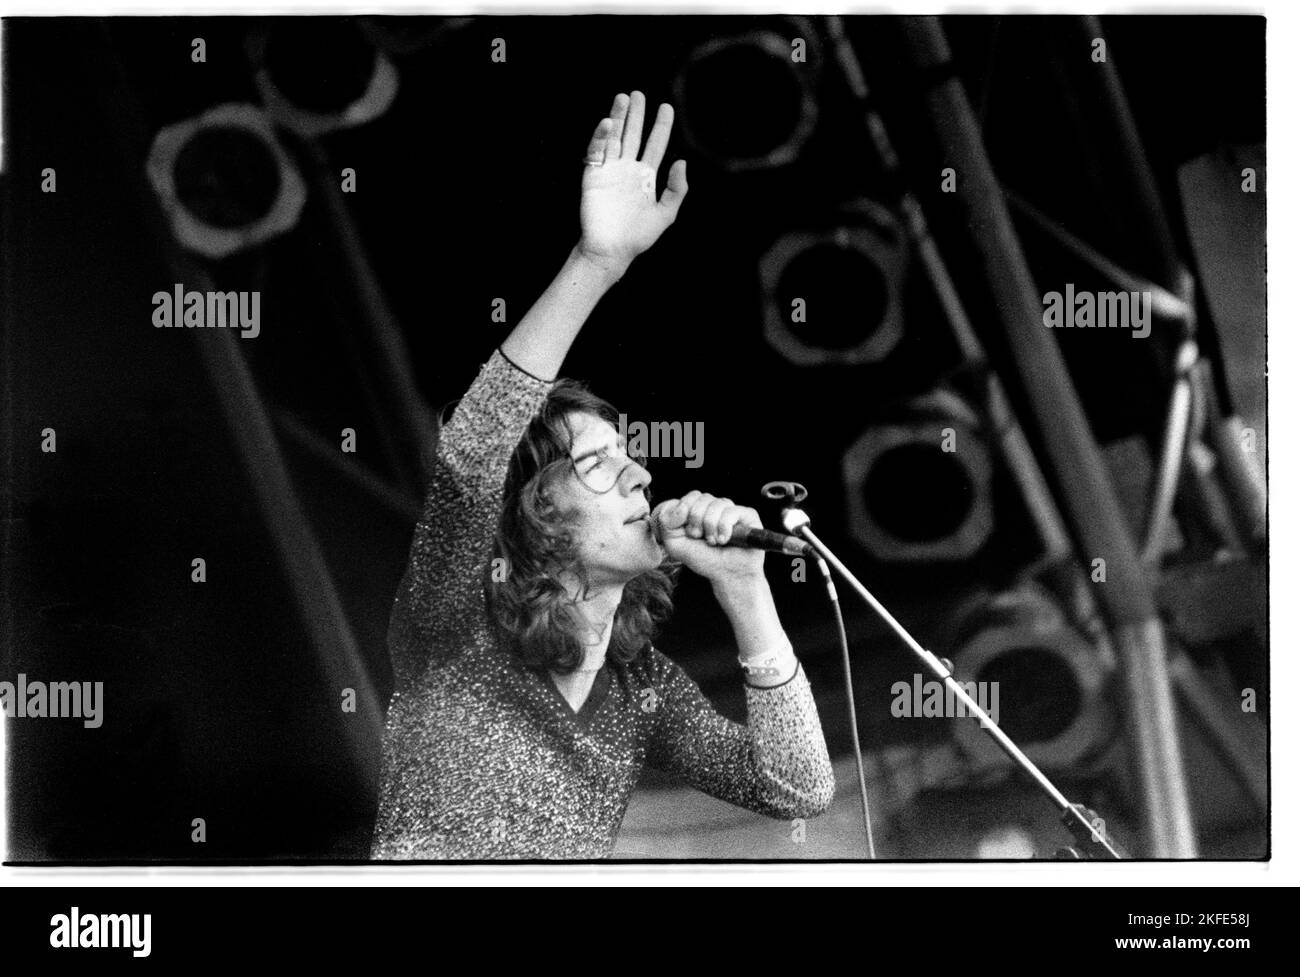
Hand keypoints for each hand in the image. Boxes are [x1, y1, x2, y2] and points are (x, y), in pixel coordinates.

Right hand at [578, 91, 688, 273]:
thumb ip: (676, 189)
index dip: (661, 126)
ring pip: (614, 138)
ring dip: (618, 118)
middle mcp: (627, 170)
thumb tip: (681, 162)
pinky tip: (607, 123)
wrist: (611, 250)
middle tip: (638, 94)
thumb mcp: (666, 214)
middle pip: (632, 135)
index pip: (655, 145)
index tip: (666, 107)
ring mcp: (609, 171)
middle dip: (636, 115)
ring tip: (623, 98)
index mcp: (645, 177)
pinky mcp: (593, 175)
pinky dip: (601, 137)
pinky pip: (597, 152)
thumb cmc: (638, 236)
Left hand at [651, 491, 765, 586]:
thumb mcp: (675, 544)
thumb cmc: (704, 559)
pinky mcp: (747, 514)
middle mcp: (715, 507)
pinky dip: (724, 528)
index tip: (689, 534)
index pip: (688, 497)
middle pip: (701, 498)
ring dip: (711, 528)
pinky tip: (724, 540)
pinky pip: (730, 512)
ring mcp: (731, 510)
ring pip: (715, 504)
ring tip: (714, 542)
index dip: (685, 513)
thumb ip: (666, 522)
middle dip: (697, 521)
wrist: (728, 575)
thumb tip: (680, 506)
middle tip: (701, 538)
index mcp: (698, 510)